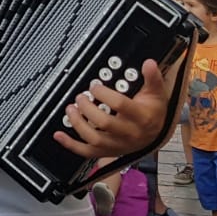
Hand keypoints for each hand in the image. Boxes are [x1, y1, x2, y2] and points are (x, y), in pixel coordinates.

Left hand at [54, 58, 176, 159]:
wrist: (157, 134)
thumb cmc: (153, 111)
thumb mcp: (157, 93)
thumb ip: (153, 78)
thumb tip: (149, 63)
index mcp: (142, 117)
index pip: (120, 104)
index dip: (104, 94)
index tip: (95, 87)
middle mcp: (129, 133)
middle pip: (104, 122)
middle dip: (88, 108)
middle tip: (80, 97)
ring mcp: (118, 144)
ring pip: (94, 139)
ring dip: (78, 123)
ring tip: (70, 109)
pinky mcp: (108, 151)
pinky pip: (87, 152)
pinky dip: (71, 145)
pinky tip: (59, 135)